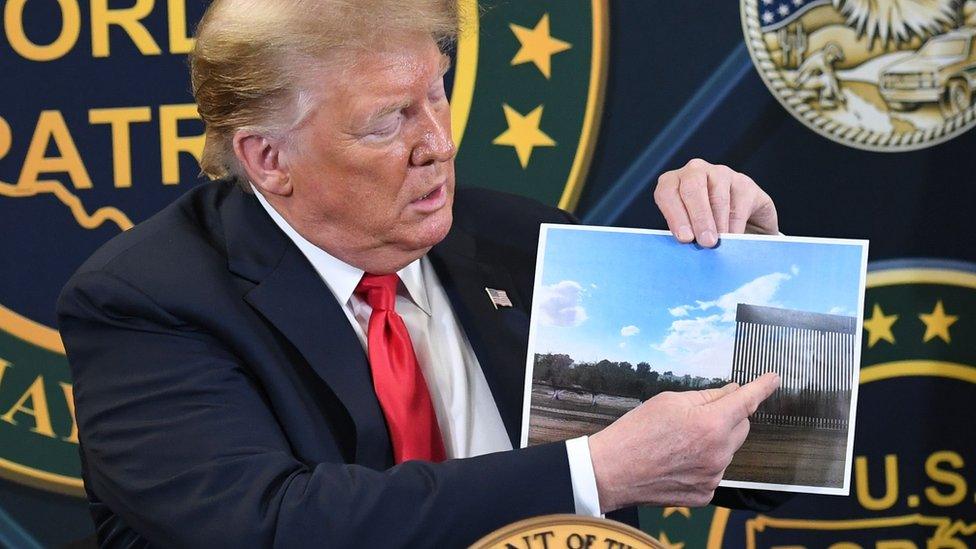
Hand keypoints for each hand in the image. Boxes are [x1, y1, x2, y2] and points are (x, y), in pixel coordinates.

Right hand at [588, 372, 779, 511]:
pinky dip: (704, 462)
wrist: (611, 471)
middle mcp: (718, 453)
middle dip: (729, 416)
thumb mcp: (668, 401)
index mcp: (710, 424)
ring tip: (679, 442)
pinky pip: (715, 470)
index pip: (747, 401)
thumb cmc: (635, 432)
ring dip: (714, 441)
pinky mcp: (705, 493)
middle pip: (742, 426)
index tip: (774, 379)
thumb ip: (705, 396)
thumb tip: (730, 393)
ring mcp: (713, 476)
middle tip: (699, 414)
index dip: (762, 387)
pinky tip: (679, 460)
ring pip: (728, 449)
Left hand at [653, 159, 778, 246]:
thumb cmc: (703, 226)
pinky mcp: (744, 183)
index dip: (674, 215)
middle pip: (692, 189)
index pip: (666, 192)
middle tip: (706, 242)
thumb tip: (686, 245)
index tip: (685, 238)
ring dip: (718, 223)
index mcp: (673, 182)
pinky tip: (734, 238)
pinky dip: (736, 226)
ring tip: (720, 243)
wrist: (739, 222)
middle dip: (699, 217)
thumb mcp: (688, 227)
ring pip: (718, 198)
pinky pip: (739, 206)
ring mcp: (721, 174)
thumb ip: (684, 233)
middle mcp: (695, 172)